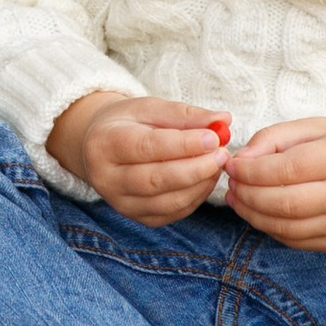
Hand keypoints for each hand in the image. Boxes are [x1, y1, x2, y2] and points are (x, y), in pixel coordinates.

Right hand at [48, 91, 230, 226]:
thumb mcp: (150, 108)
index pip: (146, 147)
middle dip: (195, 168)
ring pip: (167, 201)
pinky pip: (173, 212)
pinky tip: (206, 178)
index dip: (183, 145)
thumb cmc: (129, 123)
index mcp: (104, 143)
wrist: (102, 147)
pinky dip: (196, 197)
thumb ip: (185, 114)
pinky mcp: (138, 217)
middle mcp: (106, 178)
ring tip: (217, 164)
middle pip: (155, 180)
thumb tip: (223, 119)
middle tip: (222, 154)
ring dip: (200, 184)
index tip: (213, 137)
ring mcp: (121, 203)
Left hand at [227, 117, 325, 251]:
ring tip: (237, 199)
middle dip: (248, 194)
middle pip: (285, 203)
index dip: (253, 171)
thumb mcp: (314, 127)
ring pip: (286, 227)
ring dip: (252, 215)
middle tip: (230, 184)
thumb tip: (240, 160)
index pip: (289, 169)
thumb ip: (274, 138)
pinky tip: (258, 213)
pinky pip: (294, 240)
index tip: (232, 165)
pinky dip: (269, 228)